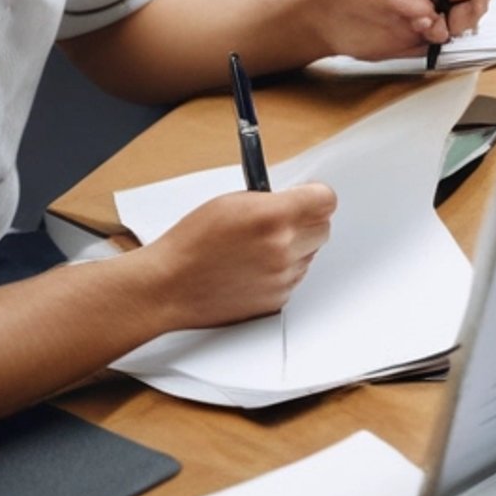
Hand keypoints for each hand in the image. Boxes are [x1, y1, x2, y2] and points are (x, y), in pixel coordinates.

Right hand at [146, 183, 335, 326]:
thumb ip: (271, 200)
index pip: (326, 200)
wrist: (170, 285)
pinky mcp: (277, 299)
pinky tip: (254, 267)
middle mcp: (283, 248)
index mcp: (273, 217)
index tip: (307, 196)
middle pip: (323, 228)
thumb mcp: (230, 202)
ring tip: (258, 247)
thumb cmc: (191, 242)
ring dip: (294, 248)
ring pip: (309, 255)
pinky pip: (294, 277)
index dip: (315, 196)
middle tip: (282, 220)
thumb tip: (295, 199)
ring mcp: (282, 277)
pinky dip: (282, 271)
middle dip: (307, 221)